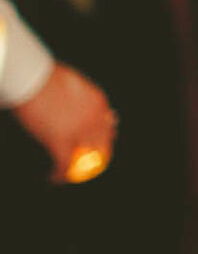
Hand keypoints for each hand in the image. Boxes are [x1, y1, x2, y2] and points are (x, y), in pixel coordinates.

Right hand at [12, 63, 116, 183]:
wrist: (33, 76)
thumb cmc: (45, 75)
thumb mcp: (71, 82)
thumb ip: (76, 94)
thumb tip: (68, 99)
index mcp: (98, 102)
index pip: (108, 123)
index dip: (104, 134)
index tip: (99, 140)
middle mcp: (94, 118)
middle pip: (102, 143)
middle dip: (96, 154)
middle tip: (87, 163)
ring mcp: (79, 131)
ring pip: (85, 158)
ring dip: (77, 168)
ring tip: (67, 174)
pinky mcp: (61, 141)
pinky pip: (64, 165)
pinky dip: (59, 174)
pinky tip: (52, 178)